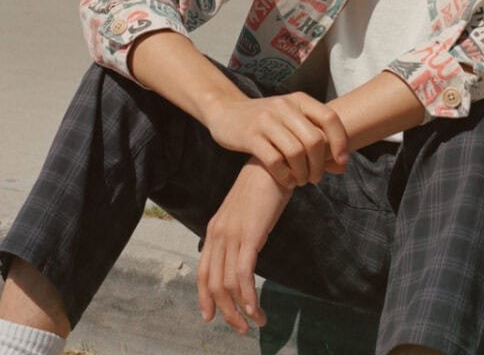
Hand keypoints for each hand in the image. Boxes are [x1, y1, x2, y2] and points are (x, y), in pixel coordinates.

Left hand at [197, 159, 291, 332]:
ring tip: (256, 321)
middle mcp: (218, 234)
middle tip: (242, 328)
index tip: (210, 318)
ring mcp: (232, 234)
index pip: (203, 272)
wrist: (273, 163)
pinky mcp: (250, 234)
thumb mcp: (244, 213)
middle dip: (226, 312)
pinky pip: (244, 273)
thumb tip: (241, 255)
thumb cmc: (263, 188)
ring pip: (229, 283)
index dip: (204, 298)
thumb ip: (238, 234)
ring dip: (242, 309)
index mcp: (214, 230)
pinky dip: (249, 295)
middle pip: (214, 284)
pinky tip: (256, 308)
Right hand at [205, 91, 348, 187]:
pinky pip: (274, 161)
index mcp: (299, 100)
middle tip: (315, 178)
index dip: (340, 141)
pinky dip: (285, 176)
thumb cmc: (267, 121)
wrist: (226, 112)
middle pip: (314, 140)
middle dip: (319, 165)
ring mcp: (266, 120)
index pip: (330, 117)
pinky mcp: (250, 136)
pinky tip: (287, 181)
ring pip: (296, 152)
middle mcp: (284, 106)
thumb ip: (315, 138)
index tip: (342, 162)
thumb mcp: (291, 121)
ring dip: (303, 173)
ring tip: (302, 181)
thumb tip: (343, 166)